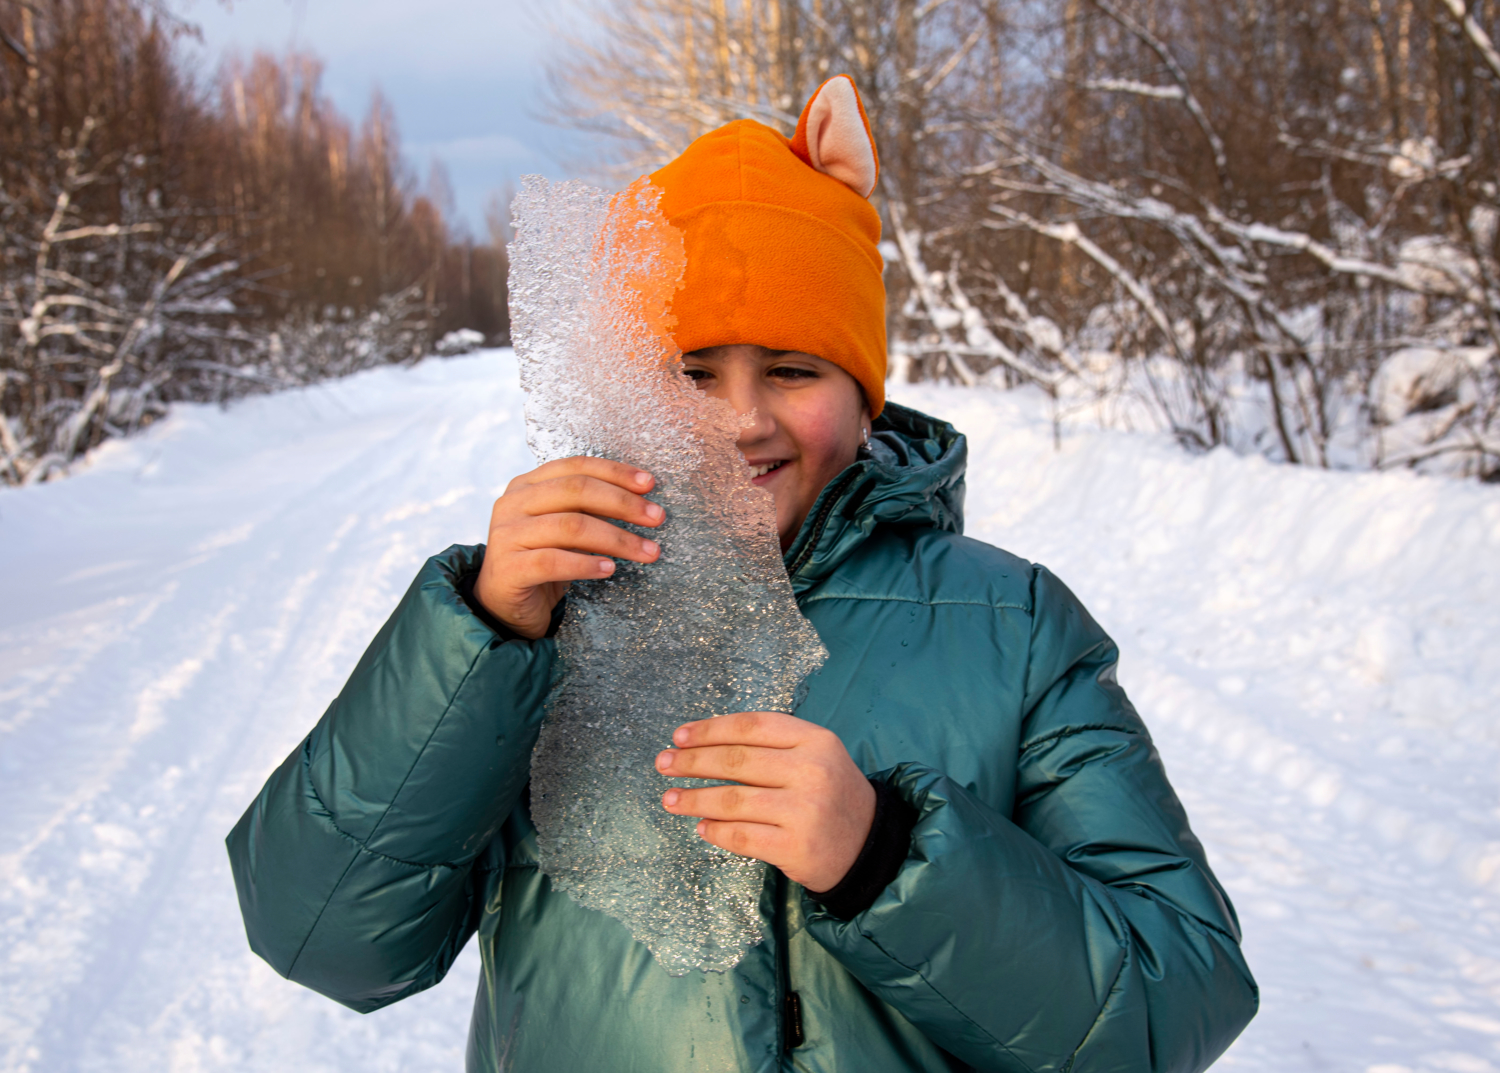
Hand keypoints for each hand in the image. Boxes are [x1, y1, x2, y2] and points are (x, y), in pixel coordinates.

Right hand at [474, 457, 663, 638]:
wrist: (504, 605)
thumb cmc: (543, 561)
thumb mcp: (565, 528)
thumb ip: (590, 509)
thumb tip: (643, 500)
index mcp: (527, 484)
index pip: (576, 466)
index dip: (616, 473)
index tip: (650, 485)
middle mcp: (513, 503)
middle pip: (576, 490)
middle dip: (623, 503)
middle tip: (657, 518)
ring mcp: (506, 535)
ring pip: (570, 526)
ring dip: (617, 538)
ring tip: (648, 552)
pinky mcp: (507, 569)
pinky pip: (553, 562)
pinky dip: (586, 564)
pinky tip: (610, 569)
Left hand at [656, 711, 875, 892]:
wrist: (869, 845)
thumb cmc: (831, 794)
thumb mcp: (815, 755)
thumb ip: (771, 745)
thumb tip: (704, 745)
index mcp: (816, 740)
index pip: (751, 726)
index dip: (710, 729)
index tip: (680, 736)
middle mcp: (813, 772)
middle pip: (737, 761)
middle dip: (692, 762)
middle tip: (664, 764)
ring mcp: (805, 811)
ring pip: (733, 800)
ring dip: (694, 799)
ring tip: (670, 799)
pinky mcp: (796, 848)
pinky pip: (742, 836)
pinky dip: (715, 830)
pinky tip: (701, 826)